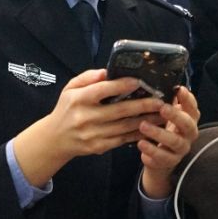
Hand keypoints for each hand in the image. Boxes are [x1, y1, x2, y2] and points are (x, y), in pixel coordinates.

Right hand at [13, 69, 163, 186]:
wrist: (55, 139)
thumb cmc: (67, 108)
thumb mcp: (70, 88)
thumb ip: (88, 77)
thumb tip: (108, 71)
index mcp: (78, 99)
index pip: (102, 90)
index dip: (121, 85)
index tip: (139, 81)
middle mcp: (85, 118)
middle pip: (119, 111)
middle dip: (142, 105)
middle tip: (160, 100)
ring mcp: (93, 135)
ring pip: (125, 127)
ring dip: (146, 121)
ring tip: (162, 114)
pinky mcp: (99, 147)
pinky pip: (123, 140)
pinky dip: (139, 134)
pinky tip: (151, 128)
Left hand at [139, 87, 199, 198]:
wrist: (160, 160)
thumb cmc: (163, 130)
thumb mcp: (166, 116)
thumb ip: (166, 101)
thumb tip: (156, 80)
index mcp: (189, 119)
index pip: (193, 108)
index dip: (188, 99)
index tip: (179, 89)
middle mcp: (189, 134)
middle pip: (187, 124)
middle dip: (175, 116)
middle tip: (162, 108)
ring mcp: (181, 149)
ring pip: (174, 142)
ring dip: (159, 133)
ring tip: (143, 126)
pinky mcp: (170, 162)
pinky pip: (162, 158)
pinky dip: (151, 151)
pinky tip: (141, 144)